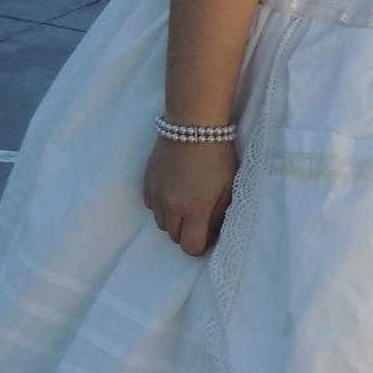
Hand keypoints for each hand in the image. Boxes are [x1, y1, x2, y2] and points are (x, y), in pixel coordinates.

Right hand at [141, 137, 237, 256]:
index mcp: (194, 210)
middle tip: (200, 215)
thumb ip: (218, 214)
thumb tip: (212, 233)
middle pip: (175, 238)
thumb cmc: (217, 155)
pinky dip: (161, 205)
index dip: (201, 245)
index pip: (191, 248)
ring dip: (174, 220)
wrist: (192, 125)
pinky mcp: (146, 183)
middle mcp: (170, 208)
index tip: (208, 233)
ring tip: (187, 201)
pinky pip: (151, 207)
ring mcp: (155, 196)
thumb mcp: (227, 187)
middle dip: (188, 232)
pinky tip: (174, 190)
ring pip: (162, 224)